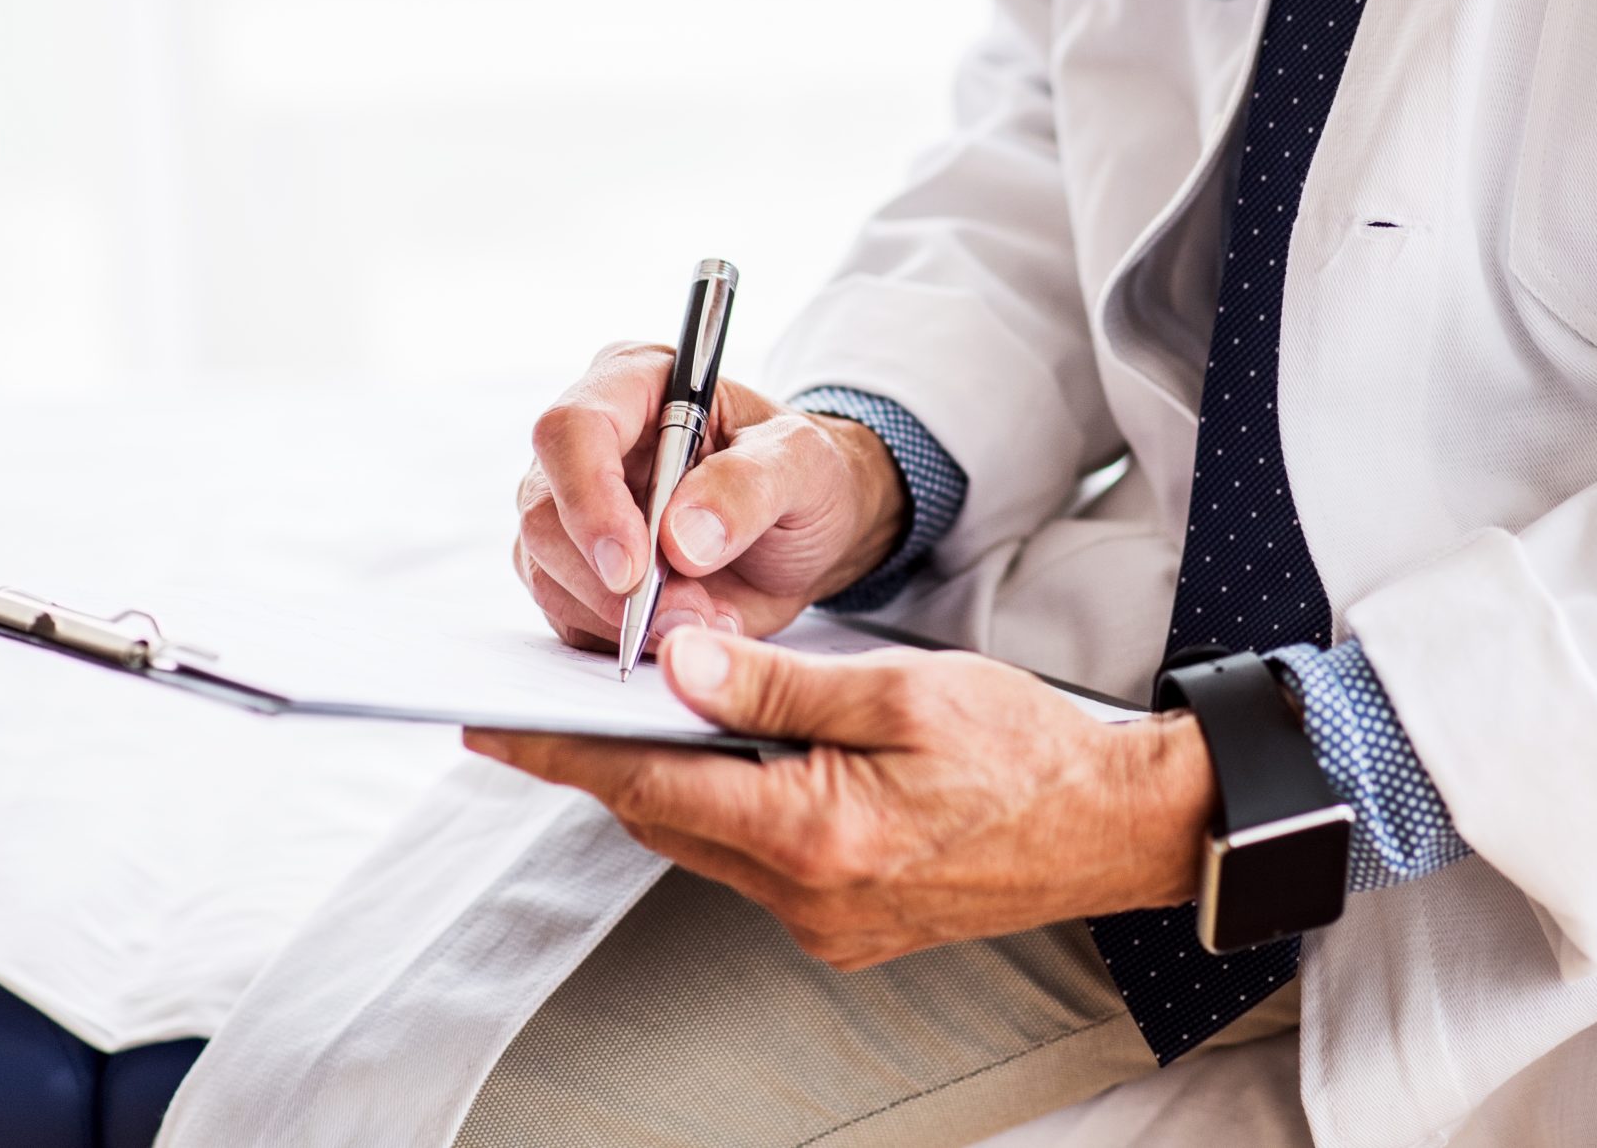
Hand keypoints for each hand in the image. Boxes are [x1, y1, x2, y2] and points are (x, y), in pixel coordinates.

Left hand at [466, 630, 1214, 967]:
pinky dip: (724, 811)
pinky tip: (726, 764)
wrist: (1111, 828)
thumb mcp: (898, 689)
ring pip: (705, 843)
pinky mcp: (846, 929)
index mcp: (813, 834)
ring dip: (665, 785)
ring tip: (628, 721)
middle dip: (602, 763)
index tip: (486, 724)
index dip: (560, 751)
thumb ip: (778, 686)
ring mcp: (824, 925)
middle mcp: (805, 898)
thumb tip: (677, 667)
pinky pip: (753, 865)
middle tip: (543, 705)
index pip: (650, 785)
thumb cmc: (1021, 748)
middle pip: (664, 820)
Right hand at [516, 348, 911, 648]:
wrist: (806, 534)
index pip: (573, 431)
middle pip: (545, 513)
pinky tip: (685, 626)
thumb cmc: (802, 478)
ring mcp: (573, 510)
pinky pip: (568, 616)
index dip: (591, 500)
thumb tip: (680, 538)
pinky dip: (622, 638)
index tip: (635, 569)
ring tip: (708, 614)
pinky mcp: (575, 572)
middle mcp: (589, 444)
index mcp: (634, 384)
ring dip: (624, 617)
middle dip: (613, 581)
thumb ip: (750, 487)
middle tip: (690, 611)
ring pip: (547, 573)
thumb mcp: (804, 465)